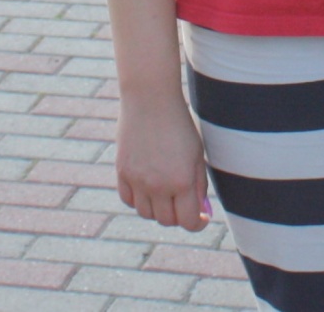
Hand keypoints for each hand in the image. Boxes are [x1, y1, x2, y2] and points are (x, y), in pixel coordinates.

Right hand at [116, 87, 209, 229]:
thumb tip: (200, 211)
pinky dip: (139, 200)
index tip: (202, 217)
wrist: (150, 99)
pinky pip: (129, 200)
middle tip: (183, 202)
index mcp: (182, 181)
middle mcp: (158, 185)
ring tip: (166, 191)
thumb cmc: (179, 125)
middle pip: (167, 220)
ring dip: (158, 209)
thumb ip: (198, 185)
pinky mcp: (121, 172)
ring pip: (146, 213)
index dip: (198, 223)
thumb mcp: (196, 154)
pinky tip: (148, 187)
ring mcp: (137, 180)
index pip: (188, 221)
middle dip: (178, 215)